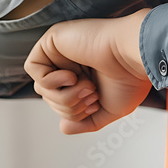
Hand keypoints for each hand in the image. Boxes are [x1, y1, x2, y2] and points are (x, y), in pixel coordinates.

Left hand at [24, 10, 151, 134]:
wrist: (134, 57)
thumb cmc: (130, 78)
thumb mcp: (109, 110)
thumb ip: (85, 122)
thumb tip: (63, 127)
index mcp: (84, 76)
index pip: (61, 103)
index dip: (74, 112)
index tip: (95, 102)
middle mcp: (71, 63)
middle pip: (49, 97)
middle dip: (69, 106)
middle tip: (92, 93)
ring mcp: (60, 51)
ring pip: (40, 87)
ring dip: (64, 96)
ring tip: (86, 86)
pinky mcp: (52, 40)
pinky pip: (33, 68)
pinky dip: (50, 80)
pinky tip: (71, 76)